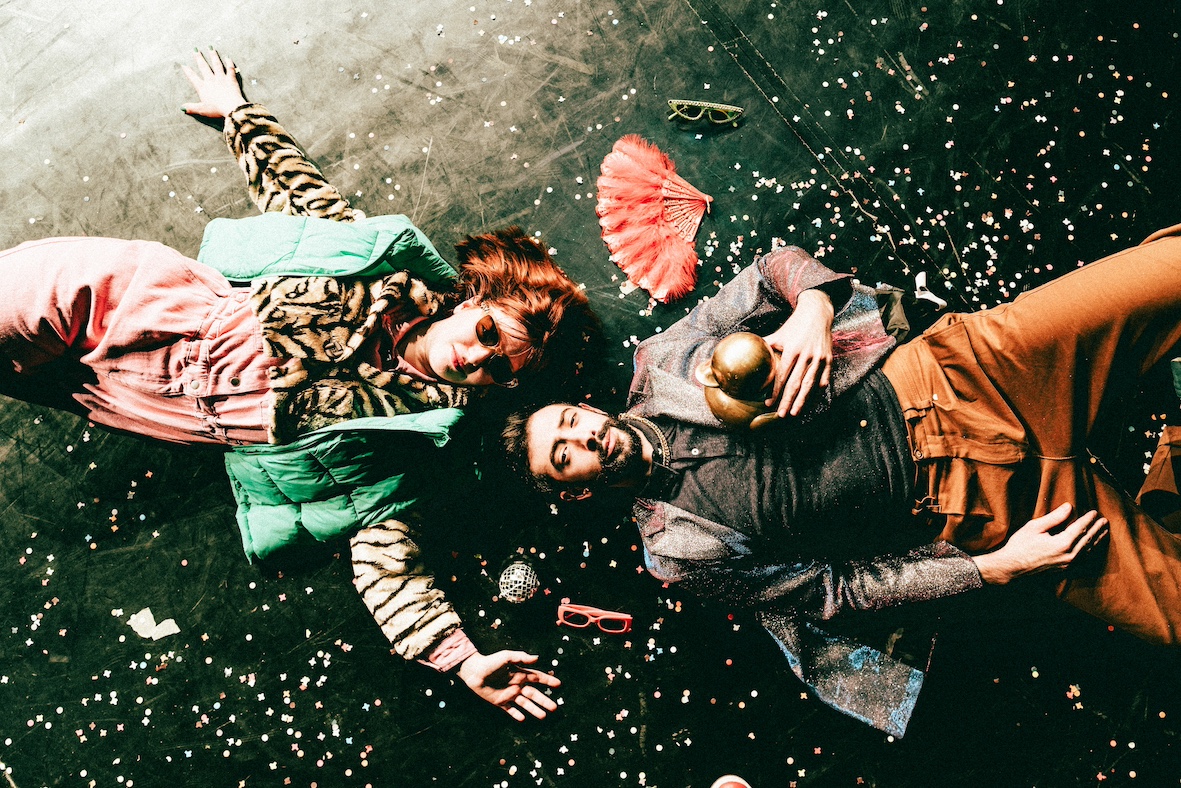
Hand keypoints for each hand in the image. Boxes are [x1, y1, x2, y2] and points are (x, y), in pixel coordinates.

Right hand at [182, 48, 247, 118]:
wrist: (231, 108)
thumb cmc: (216, 110)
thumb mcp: (202, 110)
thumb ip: (191, 108)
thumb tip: (181, 108)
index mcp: (203, 87)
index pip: (193, 77)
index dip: (188, 71)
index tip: (184, 65)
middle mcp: (211, 80)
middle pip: (204, 67)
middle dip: (199, 58)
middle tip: (196, 50)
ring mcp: (221, 78)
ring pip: (216, 64)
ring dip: (213, 56)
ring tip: (211, 48)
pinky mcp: (231, 79)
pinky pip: (230, 69)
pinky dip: (229, 63)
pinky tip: (228, 57)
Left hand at [456, 650, 560, 721]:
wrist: (473, 672)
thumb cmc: (490, 662)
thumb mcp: (506, 657)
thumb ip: (521, 657)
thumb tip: (537, 658)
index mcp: (520, 674)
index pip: (537, 678)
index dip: (547, 681)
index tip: (558, 685)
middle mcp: (517, 685)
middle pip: (534, 694)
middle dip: (544, 701)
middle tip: (555, 708)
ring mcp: (509, 694)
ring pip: (524, 704)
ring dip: (534, 710)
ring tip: (543, 716)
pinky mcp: (500, 702)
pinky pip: (510, 710)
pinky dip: (516, 714)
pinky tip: (523, 719)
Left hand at [762, 289, 833, 416]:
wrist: (817, 313)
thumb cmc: (794, 325)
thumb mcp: (779, 334)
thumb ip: (766, 346)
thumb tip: (749, 353)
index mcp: (792, 349)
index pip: (782, 375)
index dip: (775, 391)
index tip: (769, 403)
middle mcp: (807, 355)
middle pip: (796, 383)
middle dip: (788, 401)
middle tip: (781, 414)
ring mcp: (820, 358)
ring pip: (810, 384)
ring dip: (802, 400)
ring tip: (794, 412)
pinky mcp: (829, 359)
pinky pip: (823, 379)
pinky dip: (817, 391)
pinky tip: (810, 401)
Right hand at [973, 503, 1108, 584]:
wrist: (1012, 567)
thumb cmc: (1020, 545)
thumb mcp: (1035, 527)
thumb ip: (1054, 517)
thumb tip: (1069, 507)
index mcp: (1062, 543)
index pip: (1080, 528)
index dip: (1088, 519)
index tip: (1094, 512)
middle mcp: (1069, 555)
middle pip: (1087, 539)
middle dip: (1097, 529)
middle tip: (1104, 521)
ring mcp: (1068, 564)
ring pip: (1088, 550)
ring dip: (1097, 540)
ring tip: (1104, 532)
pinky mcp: (1064, 569)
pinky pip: (1083, 559)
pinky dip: (1090, 551)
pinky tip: (1092, 547)